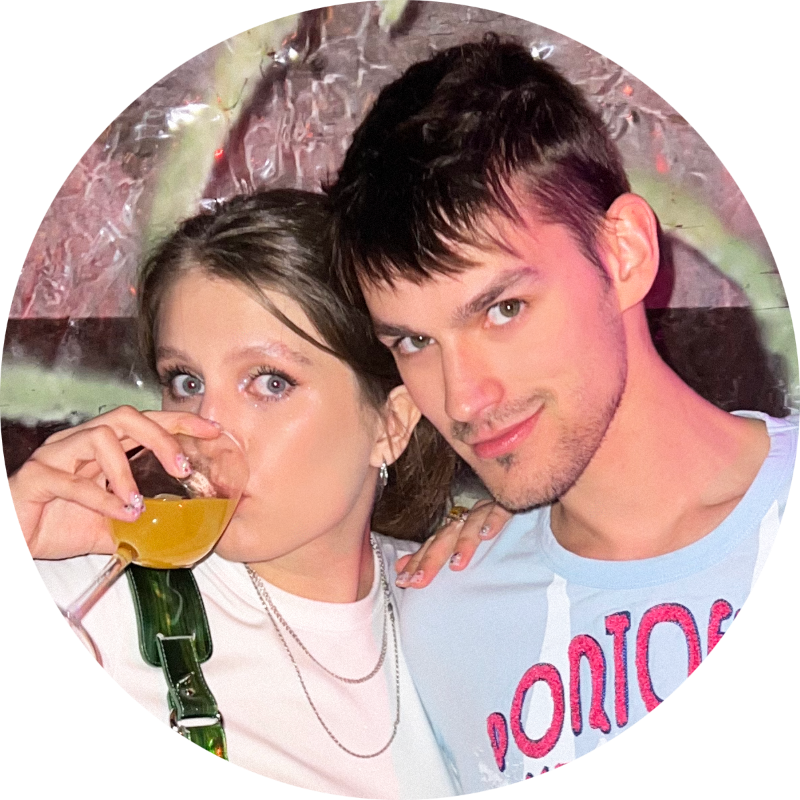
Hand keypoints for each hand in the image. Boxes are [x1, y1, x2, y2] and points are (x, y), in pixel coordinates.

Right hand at [10, 406, 220, 559]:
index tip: (213, 431)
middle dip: (162, 437)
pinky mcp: (35, 478)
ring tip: (139, 502)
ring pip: (99, 437)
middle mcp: (79, 442)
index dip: (180, 422)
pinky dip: (102, 499)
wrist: (14, 538)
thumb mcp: (111, 527)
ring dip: (127, 470)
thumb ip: (142, 526)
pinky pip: (72, 480)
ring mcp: (56, 456)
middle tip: (183, 468)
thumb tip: (180, 536)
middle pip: (126, 417)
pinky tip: (120, 515)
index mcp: (101, 447)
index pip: (145, 422)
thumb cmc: (57, 524)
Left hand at [395, 500, 511, 587]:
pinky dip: (492, 521)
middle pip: (445, 538)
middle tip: (420, 580)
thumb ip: (430, 556)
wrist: (515, 499)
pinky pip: (500, 511)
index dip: (416, 563)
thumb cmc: (486, 530)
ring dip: (463, 543)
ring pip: (470, 525)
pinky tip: (487, 533)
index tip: (403, 581)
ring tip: (456, 564)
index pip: (431, 546)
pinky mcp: (507, 507)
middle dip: (431, 559)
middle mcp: (465, 520)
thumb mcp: (457, 545)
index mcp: (453, 530)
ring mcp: (485, 512)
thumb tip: (398, 568)